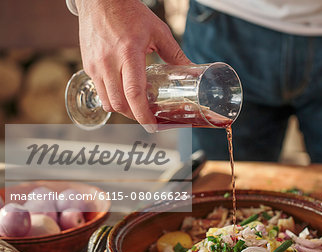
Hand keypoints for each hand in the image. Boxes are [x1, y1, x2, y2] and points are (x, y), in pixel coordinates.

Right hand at [75, 0, 190, 128]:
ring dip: (123, 110)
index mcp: (128, 53)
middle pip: (120, 104)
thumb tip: (191, 69)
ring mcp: (95, 65)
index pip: (134, 94)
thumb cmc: (129, 12)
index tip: (153, 126)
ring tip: (137, 108)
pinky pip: (99, 91)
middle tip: (148, 118)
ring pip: (107, 102)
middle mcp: (108, 62)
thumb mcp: (157, 31)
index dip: (144, 115)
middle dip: (135, 116)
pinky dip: (112, 99)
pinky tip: (123, 95)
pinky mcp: (87, 66)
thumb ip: (174, 53)